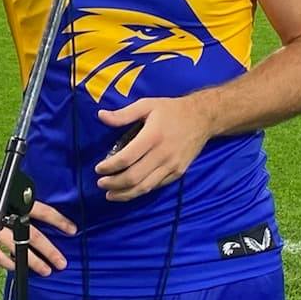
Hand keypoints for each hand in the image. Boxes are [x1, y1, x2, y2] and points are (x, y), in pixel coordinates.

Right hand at [0, 186, 76, 275]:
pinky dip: (9, 264)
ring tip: (46, 271)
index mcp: (17, 203)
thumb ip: (20, 206)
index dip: (59, 221)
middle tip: (61, 262)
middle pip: (34, 236)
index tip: (72, 230)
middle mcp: (9, 217)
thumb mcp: (7, 195)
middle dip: (49, 251)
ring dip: (34, 261)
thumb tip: (36, 217)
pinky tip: (18, 269)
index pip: (44, 212)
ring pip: (19, 248)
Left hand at [95, 96, 215, 202]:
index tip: (98, 169)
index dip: (109, 167)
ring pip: (145, 187)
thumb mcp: (147, 105)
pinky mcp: (178, 172)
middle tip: (101, 183)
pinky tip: (130, 191)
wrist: (202, 118)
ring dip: (125, 194)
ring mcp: (172, 166)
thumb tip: (101, 116)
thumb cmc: (171, 110)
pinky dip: (141, 191)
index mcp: (152, 136)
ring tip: (110, 194)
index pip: (126, 158)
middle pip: (134, 177)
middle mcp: (162, 154)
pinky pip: (156, 186)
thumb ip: (123, 114)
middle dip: (114, 184)